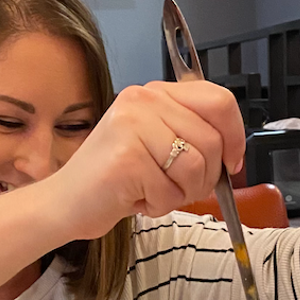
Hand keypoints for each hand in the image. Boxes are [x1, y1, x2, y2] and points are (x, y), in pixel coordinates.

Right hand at [51, 80, 245, 240]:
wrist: (65, 203)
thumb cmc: (113, 179)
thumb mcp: (155, 144)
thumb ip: (189, 135)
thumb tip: (232, 152)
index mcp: (154, 93)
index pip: (218, 101)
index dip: (234, 136)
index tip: (231, 162)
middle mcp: (143, 100)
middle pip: (211, 140)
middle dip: (204, 178)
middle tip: (177, 188)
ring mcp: (133, 126)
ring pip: (195, 167)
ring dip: (180, 194)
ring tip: (152, 192)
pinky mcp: (127, 158)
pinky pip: (170, 191)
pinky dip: (158, 206)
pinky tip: (135, 199)